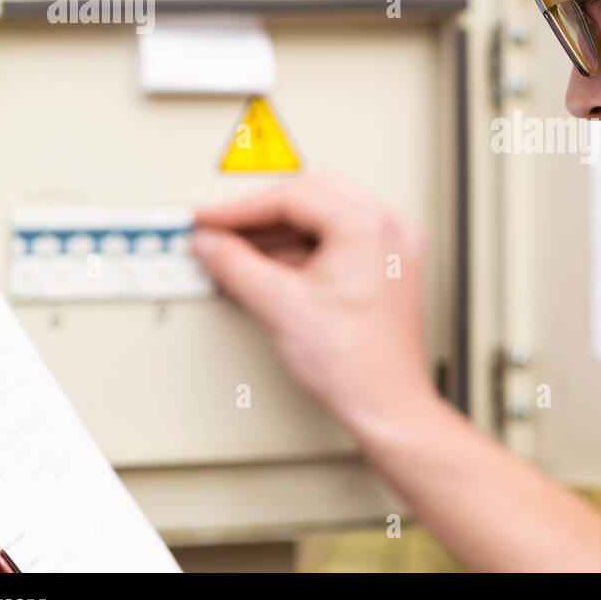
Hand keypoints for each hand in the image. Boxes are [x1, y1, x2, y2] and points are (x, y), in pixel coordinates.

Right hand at [191, 169, 433, 432]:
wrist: (386, 404)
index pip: (293, 197)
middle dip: (260, 212)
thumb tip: (209, 243)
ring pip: (324, 214)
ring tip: (235, 248)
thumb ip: (235, 265)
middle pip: (311, 194)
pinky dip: (301, 246)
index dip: (240, 208)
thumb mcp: (280, 306)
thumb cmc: (355, 364)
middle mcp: (389, 227)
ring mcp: (393, 247)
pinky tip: (267, 263)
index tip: (208, 219)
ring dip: (278, 230)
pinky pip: (338, 238)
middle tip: (219, 228)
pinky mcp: (387, 267)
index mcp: (369, 225)